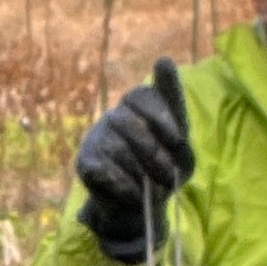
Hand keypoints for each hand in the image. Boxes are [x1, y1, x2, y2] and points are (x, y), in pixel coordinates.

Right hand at [74, 59, 193, 265]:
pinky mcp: (85, 163)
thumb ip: (174, 105)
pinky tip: (136, 195)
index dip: (160, 117)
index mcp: (137, 106)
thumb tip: (162, 60)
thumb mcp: (181, 144)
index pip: (141, 96)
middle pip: (130, 125)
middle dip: (154, 154)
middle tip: (169, 178)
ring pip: (118, 151)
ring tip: (154, 191)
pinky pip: (103, 171)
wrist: (142, 205)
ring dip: (142, 175)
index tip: (177, 139)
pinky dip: (125, 186)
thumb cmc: (165, 168)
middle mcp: (114, 116)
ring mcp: (97, 139)